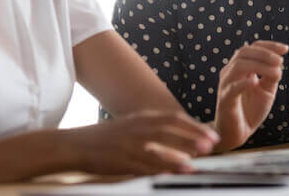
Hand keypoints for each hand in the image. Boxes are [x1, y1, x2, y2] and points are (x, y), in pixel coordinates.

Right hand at [62, 110, 218, 174]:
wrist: (75, 144)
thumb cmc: (106, 139)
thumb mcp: (131, 127)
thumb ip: (153, 130)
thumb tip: (179, 138)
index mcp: (141, 118)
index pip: (173, 117)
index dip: (194, 125)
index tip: (211, 133)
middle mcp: (137, 127)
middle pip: (170, 127)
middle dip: (193, 134)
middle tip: (212, 143)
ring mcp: (129, 143)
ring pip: (160, 145)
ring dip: (182, 151)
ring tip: (200, 158)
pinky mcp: (121, 159)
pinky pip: (146, 164)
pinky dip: (163, 166)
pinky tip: (175, 171)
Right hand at [213, 40, 288, 150]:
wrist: (238, 133)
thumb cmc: (251, 109)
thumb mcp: (266, 90)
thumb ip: (271, 76)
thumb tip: (279, 63)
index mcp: (240, 67)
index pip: (252, 48)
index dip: (269, 46)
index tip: (285, 49)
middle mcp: (230, 72)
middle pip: (244, 52)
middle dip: (264, 54)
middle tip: (280, 61)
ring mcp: (226, 85)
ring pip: (239, 66)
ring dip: (259, 66)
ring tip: (275, 72)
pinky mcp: (225, 100)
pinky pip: (232, 89)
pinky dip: (243, 83)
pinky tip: (255, 82)